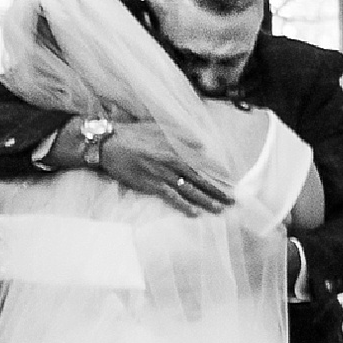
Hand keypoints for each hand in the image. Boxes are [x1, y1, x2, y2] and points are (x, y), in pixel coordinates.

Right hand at [93, 121, 232, 213]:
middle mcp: (173, 163)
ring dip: (205, 200)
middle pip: (200, 180)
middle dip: (217, 191)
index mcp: (176, 149)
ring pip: (189, 190)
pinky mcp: (151, 184)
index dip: (217, 175)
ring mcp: (163, 174)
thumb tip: (201, 144)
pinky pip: (171, 197)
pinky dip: (183, 205)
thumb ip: (181, 137)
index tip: (230, 183)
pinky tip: (194, 213)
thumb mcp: (160, 128)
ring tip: (220, 209)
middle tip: (232, 201)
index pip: (202, 165)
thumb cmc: (134, 134)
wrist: (110, 143)